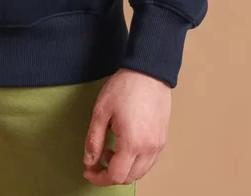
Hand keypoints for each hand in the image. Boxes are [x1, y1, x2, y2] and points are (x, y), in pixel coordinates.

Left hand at [83, 68, 170, 186]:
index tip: (88, 171)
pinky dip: (135, 162)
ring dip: (123, 168)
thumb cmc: (124, 88)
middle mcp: (149, 150)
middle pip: (129, 178)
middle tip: (96, 160)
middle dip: (110, 174)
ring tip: (110, 149)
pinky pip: (149, 161)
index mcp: (132, 144)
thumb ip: (94, 140)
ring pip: (140, 172)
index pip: (115, 176)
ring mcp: (158, 145)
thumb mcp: (101, 112)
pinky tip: (125, 145)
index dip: (99, 178)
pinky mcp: (163, 138)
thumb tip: (89, 161)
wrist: (148, 72)